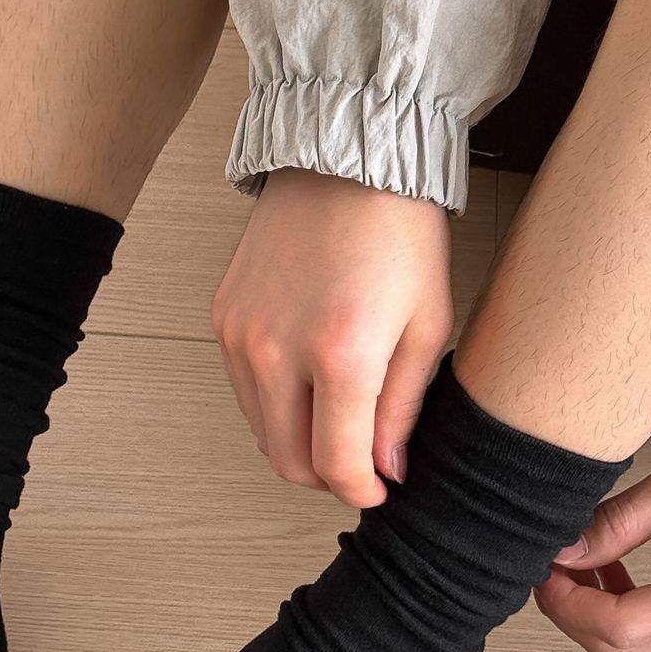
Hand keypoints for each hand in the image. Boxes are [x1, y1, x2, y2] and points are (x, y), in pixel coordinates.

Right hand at [210, 167, 453, 507]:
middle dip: (326, 476)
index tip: (377, 490)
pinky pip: (245, 392)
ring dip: (298, 442)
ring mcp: (242, 338)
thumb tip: (384, 470)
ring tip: (335, 418)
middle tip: (358, 462)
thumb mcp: (427, 325)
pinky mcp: (223, 321)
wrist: (345, 160)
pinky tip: (307, 380)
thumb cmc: (399, 233)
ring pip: (261, 432)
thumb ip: (401, 409)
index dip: (359, 491)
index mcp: (342, 354)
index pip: (336, 464)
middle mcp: (279, 352)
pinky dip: (275, 404)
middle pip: (288, 461)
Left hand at [535, 423, 650, 651]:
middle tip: (550, 568)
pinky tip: (616, 575)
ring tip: (580, 563)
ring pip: (645, 651)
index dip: (564, 602)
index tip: (543, 571)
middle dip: (573, 612)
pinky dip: (633, 615)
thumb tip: (565, 547)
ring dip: (599, 615)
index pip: (616, 628)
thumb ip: (621, 520)